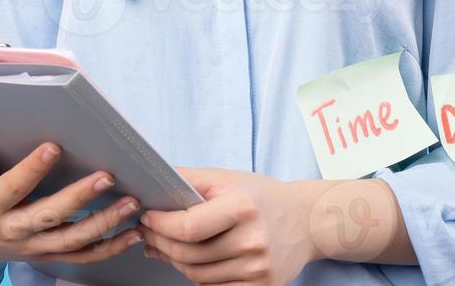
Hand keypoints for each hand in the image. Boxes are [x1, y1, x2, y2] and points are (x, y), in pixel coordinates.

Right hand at [0, 131, 143, 265]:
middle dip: (80, 197)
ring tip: (131, 204)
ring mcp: (32, 246)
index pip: (13, 187)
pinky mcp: (45, 254)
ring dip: (104, 224)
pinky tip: (132, 234)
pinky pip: (80, 257)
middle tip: (107, 176)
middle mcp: (13, 230)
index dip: (32, 169)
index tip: (53, 146)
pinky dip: (109, 248)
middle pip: (49, 216)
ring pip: (71, 240)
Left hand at [138, 167, 318, 284]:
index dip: (161, 225)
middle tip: (148, 234)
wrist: (306, 221)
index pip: (189, 227)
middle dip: (160, 243)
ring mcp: (258, 269)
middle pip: (189, 254)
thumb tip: (152, 182)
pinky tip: (190, 263)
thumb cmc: (263, 198)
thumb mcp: (228, 179)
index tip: (148, 219)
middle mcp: (252, 241)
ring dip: (174, 262)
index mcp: (243, 208)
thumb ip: (190, 179)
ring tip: (164, 247)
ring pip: (197, 275)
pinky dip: (198, 278)